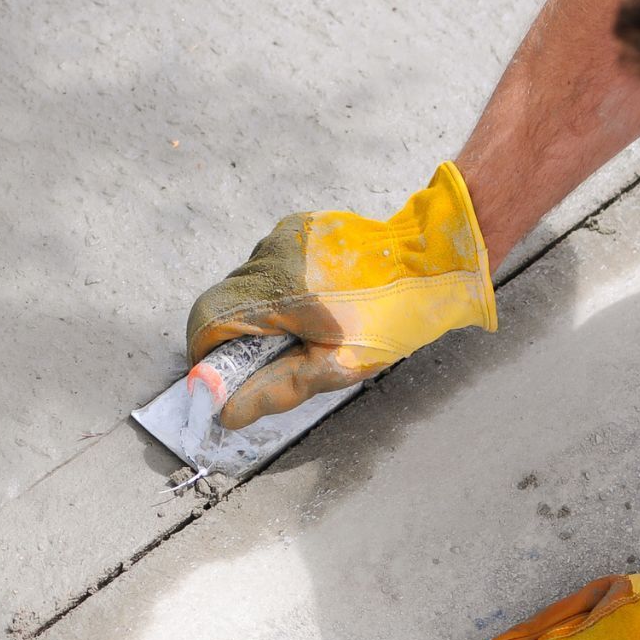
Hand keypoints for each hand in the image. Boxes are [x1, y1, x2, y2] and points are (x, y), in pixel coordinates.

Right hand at [186, 162, 497, 428]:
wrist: (434, 260)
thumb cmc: (392, 317)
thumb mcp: (337, 365)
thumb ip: (276, 389)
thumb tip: (226, 413)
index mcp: (277, 291)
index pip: (206, 323)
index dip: (205, 357)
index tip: (222, 379)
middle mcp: (269, 255)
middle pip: (221, 304)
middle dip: (233, 338)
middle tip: (271, 360)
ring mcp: (281, 236)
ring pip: (243, 284)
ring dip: (257, 313)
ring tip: (303, 328)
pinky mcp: (295, 226)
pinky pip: (267, 265)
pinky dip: (276, 289)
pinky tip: (315, 300)